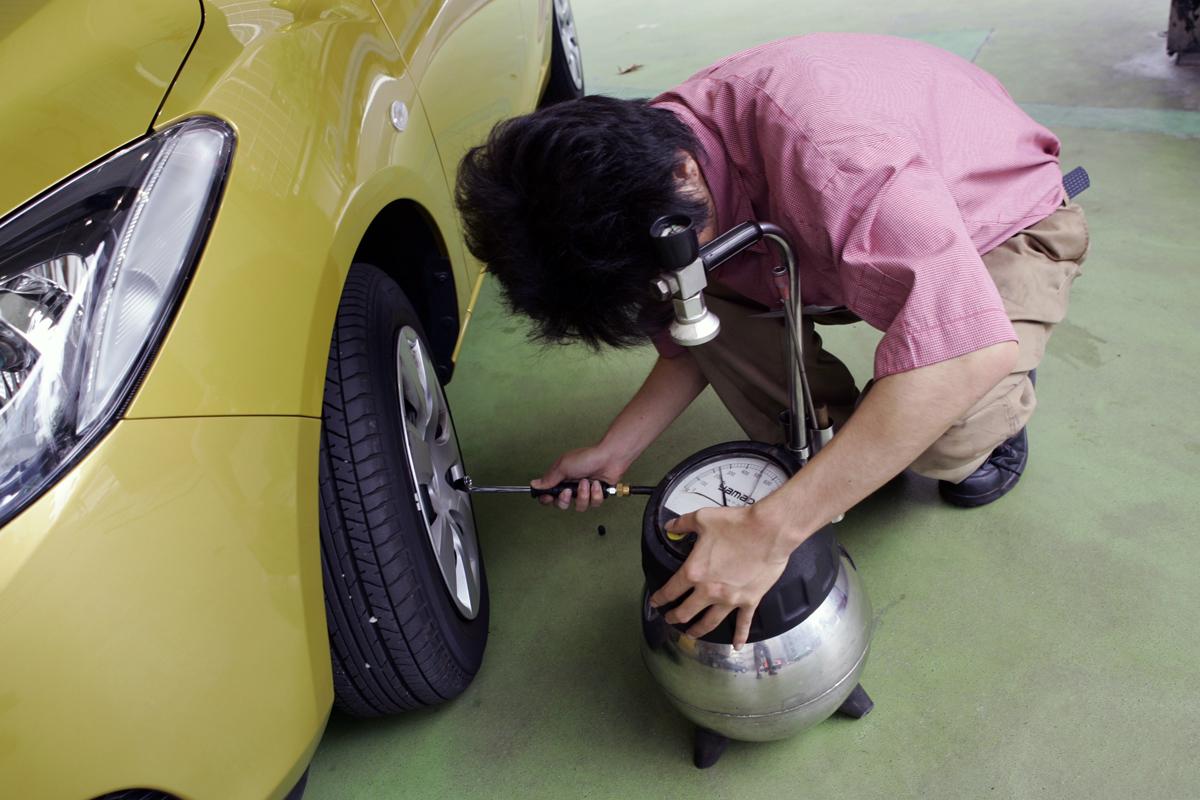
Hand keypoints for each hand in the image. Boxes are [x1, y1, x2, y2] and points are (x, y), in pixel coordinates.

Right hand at [532, 443, 628, 511]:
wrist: (609, 458)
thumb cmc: (586, 458)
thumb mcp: (563, 466)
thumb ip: (549, 479)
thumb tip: (534, 484)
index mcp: (561, 479)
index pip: (548, 495)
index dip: (547, 499)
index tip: (549, 497)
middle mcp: (571, 487)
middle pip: (561, 505)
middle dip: (565, 500)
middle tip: (569, 491)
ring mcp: (584, 492)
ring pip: (579, 506)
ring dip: (583, 495)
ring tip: (587, 482)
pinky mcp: (596, 495)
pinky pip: (593, 504)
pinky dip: (595, 493)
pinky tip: (597, 483)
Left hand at [649, 503, 797, 648]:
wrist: (769, 531)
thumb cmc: (736, 524)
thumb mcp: (702, 518)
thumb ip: (682, 524)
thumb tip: (670, 525)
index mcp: (694, 572)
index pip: (671, 590)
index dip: (660, 598)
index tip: (655, 603)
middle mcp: (709, 591)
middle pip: (686, 611)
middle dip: (674, 617)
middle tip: (670, 619)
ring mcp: (730, 599)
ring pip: (709, 622)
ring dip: (697, 630)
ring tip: (691, 634)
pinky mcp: (750, 601)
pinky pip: (743, 623)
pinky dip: (740, 636)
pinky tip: (736, 646)